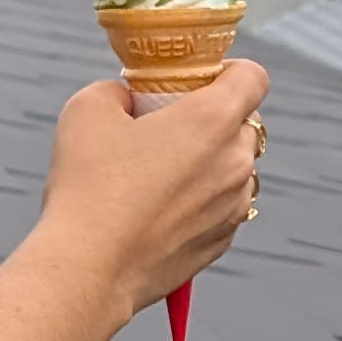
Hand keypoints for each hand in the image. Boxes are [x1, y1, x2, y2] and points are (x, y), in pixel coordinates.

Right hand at [42, 62, 266, 310]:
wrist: (89, 269)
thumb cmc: (88, 188)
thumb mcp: (88, 109)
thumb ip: (116, 90)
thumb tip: (126, 100)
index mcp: (213, 119)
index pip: (253, 77)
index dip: (228, 71)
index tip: (197, 81)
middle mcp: (235, 161)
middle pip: (244, 123)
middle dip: (213, 119)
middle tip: (165, 127)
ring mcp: (232, 205)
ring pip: (235, 168)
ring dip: (209, 163)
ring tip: (157, 173)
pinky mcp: (221, 241)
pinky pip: (221, 207)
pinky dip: (200, 202)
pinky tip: (156, 209)